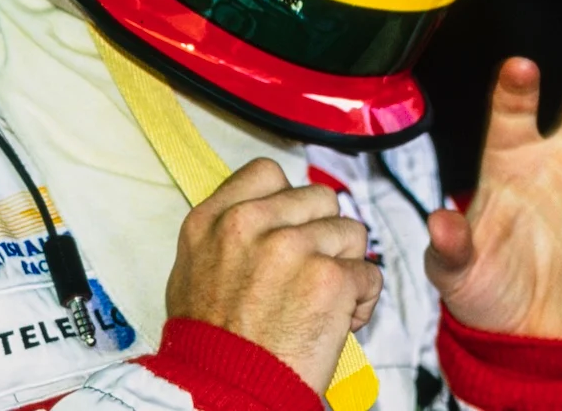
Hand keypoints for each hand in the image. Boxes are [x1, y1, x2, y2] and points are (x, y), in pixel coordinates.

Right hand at [165, 158, 382, 392]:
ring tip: (322, 302)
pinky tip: (337, 322)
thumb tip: (264, 211)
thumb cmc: (211, 343)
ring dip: (346, 267)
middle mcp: (251, 223)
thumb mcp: (192, 271)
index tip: (292, 227)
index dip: (289, 200)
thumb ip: (227, 232)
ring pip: (352, 233)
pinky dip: (361, 300)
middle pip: (320, 198)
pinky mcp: (329, 278)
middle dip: (324, 235)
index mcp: (213, 219)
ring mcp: (292, 247)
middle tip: (309, 274)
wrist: (222, 392)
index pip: (268, 172)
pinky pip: (369, 273)